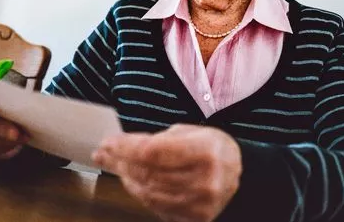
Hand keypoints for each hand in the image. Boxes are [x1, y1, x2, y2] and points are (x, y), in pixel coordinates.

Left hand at [92, 124, 241, 221]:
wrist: (239, 172)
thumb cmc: (211, 147)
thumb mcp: (189, 131)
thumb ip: (157, 140)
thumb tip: (119, 147)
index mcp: (205, 151)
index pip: (152, 151)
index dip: (124, 147)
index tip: (107, 142)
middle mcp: (205, 180)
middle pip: (147, 173)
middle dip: (120, 161)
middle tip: (104, 153)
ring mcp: (201, 203)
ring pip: (148, 192)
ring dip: (127, 178)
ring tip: (116, 165)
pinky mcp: (197, 218)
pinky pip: (158, 208)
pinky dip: (141, 194)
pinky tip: (132, 182)